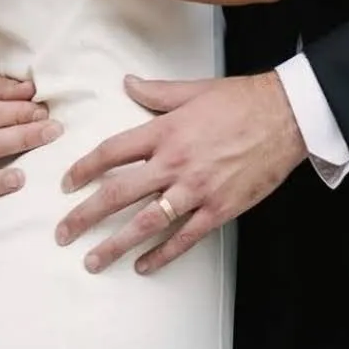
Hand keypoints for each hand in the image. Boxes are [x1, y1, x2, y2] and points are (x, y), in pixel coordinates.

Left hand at [55, 72, 306, 273]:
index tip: (66, 184)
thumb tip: (127, 82)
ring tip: (92, 261)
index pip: (112, 152)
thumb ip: (156, 92)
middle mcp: (174, 162)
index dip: (85, 169)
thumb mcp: (192, 90)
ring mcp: (196, 189)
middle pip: (119, 193)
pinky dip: (162, 254)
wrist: (285, 117)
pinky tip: (143, 266)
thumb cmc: (239, 100)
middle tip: (62, 233)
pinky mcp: (219, 209)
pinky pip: (184, 237)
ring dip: (116, 244)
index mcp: (165, 131)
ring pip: (146, 222)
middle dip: (86, 215)